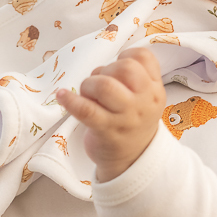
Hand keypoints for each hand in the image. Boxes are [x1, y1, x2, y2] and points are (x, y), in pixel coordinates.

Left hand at [56, 48, 164, 181]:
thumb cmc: (132, 122)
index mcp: (154, 89)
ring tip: (87, 94)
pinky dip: (70, 100)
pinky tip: (62, 96)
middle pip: (125, 68)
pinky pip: (86, 110)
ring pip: (105, 86)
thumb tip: (106, 62)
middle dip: (105, 70)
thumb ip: (134, 78)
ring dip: (89, 84)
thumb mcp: (145, 99)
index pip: (143, 57)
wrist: (133, 160)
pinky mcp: (106, 131)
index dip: (125, 56)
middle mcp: (144, 102)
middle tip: (99, 85)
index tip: (116, 70)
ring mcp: (126, 117)